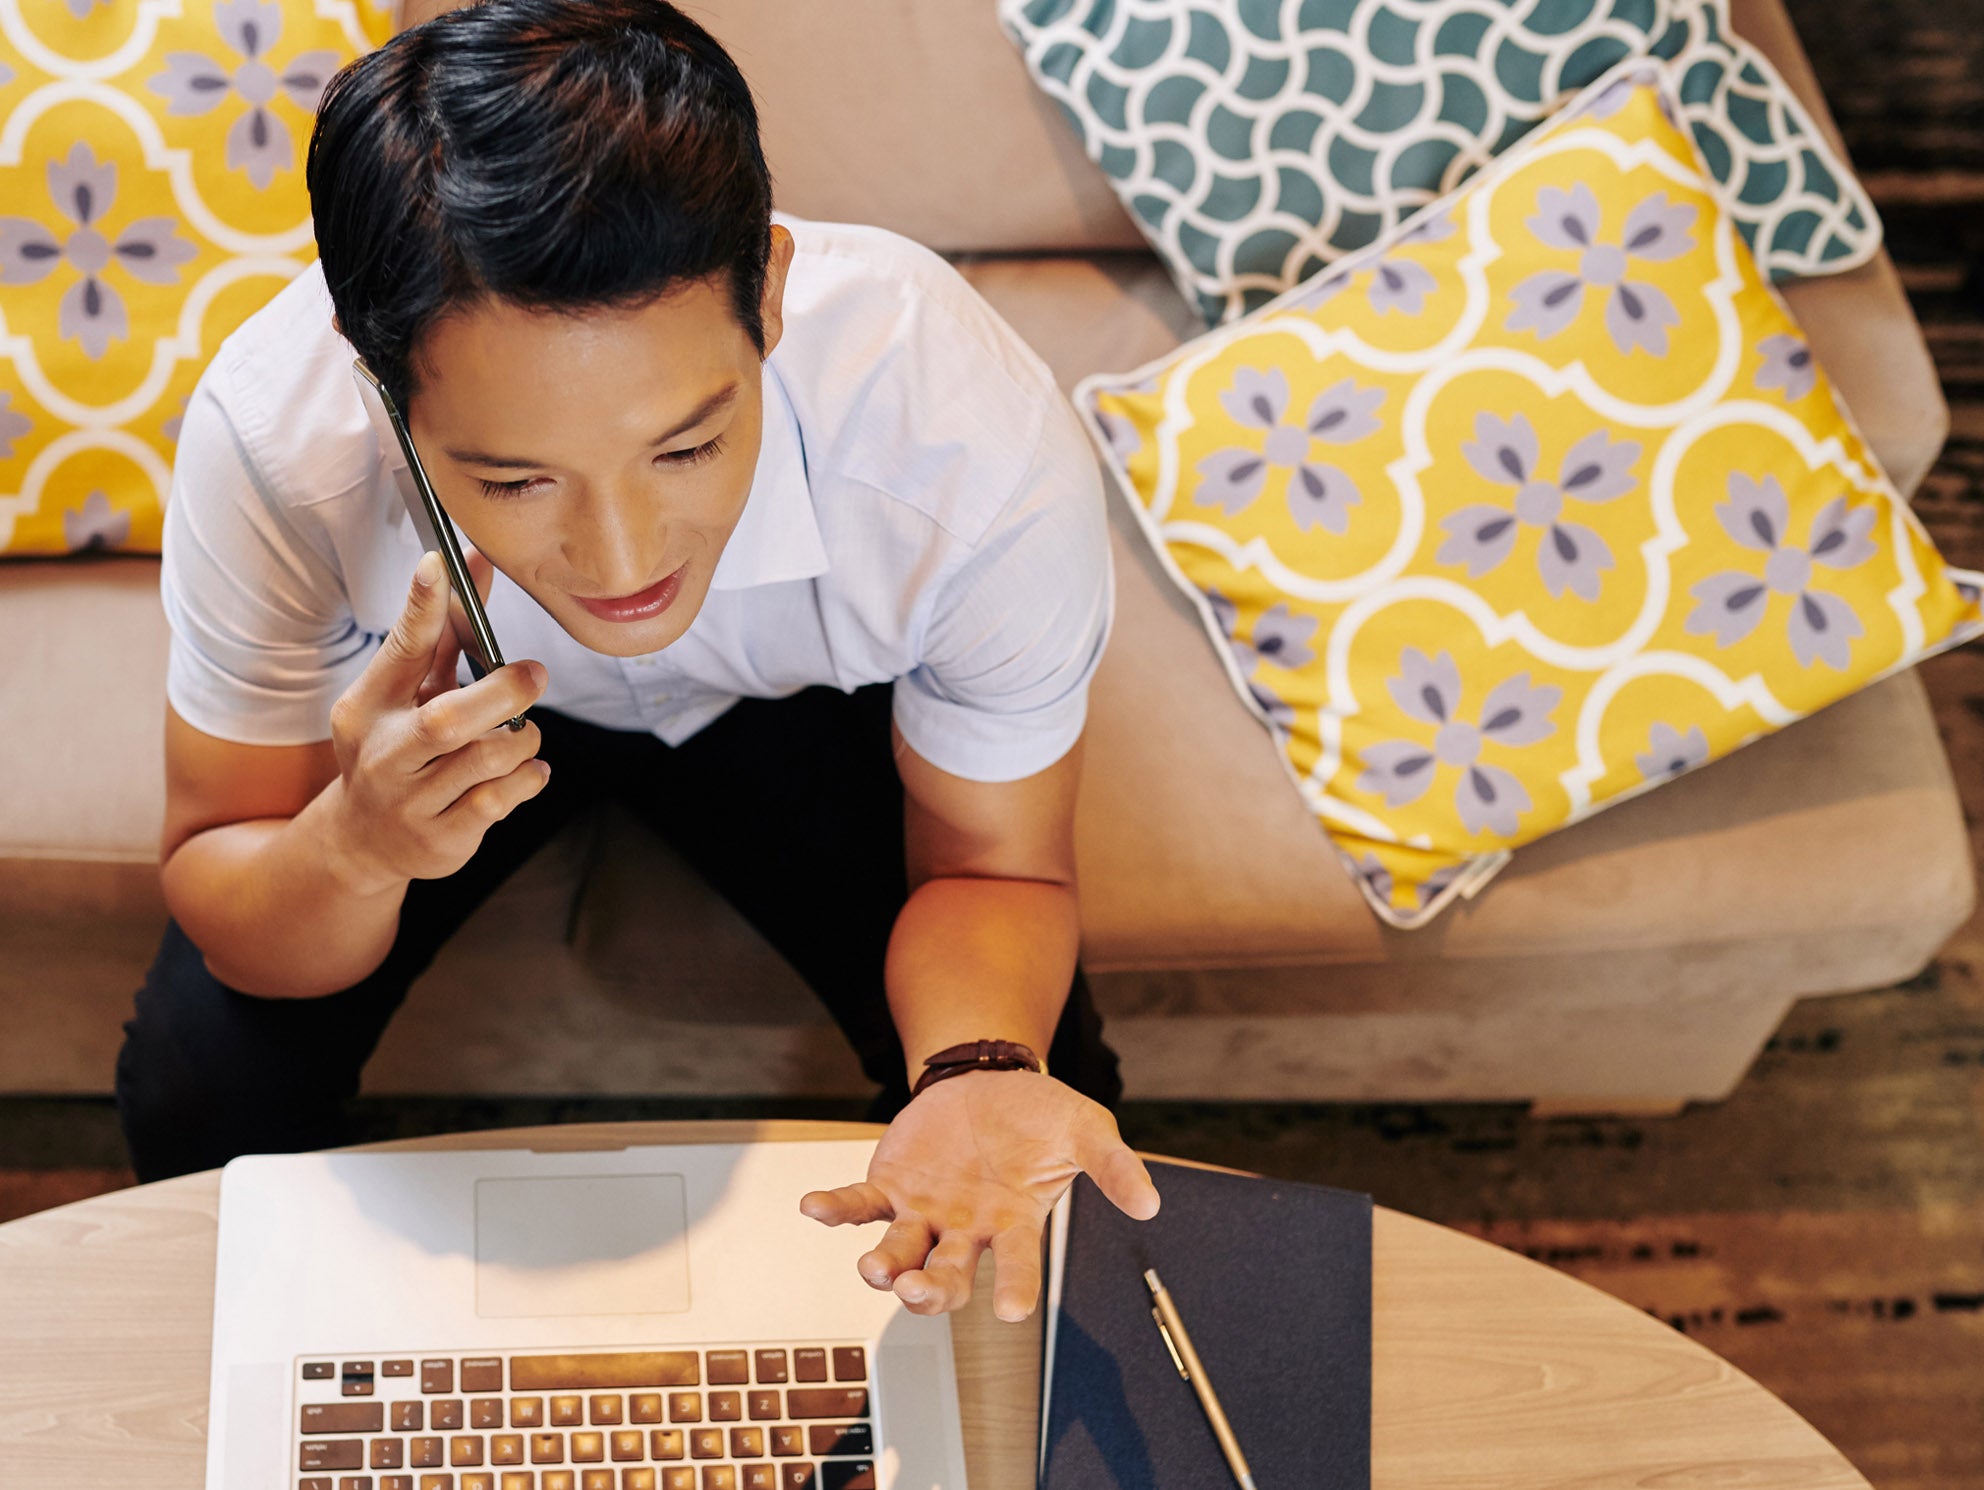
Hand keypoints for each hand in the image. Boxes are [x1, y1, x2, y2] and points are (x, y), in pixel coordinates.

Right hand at [323, 549, 550, 894]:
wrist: (365, 841)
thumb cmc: (396, 748)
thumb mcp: (403, 695)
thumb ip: (439, 635)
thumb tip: (471, 564)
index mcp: (368, 708)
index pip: (398, 650)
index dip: (421, 607)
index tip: (439, 563)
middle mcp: (383, 755)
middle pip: (447, 719)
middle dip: (503, 693)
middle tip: (534, 675)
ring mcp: (409, 801)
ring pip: (486, 760)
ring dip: (521, 740)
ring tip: (523, 735)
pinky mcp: (441, 837)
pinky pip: (501, 800)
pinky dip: (527, 779)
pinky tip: (527, 771)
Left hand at [799, 1071, 1159, 1321]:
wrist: (988, 1080)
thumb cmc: (1039, 1116)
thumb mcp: (1086, 1129)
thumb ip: (1114, 1167)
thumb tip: (1150, 1203)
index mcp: (1016, 1224)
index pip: (1018, 1265)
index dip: (1014, 1287)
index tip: (1009, 1310)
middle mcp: (967, 1231)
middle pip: (949, 1276)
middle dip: (935, 1291)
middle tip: (922, 1292)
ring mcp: (925, 1213)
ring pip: (901, 1253)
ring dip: (886, 1266)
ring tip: (876, 1268)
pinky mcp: (891, 1186)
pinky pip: (859, 1205)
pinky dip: (837, 1209)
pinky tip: (814, 1207)